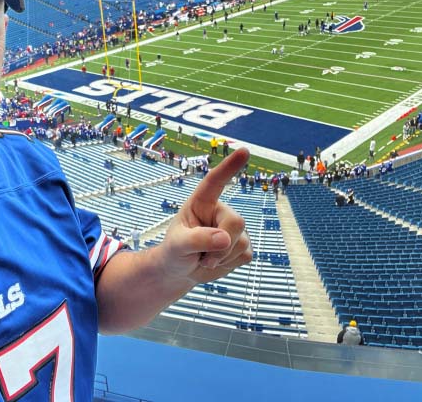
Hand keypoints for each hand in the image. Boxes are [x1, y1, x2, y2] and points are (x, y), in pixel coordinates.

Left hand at [158, 148, 252, 284]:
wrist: (180, 270)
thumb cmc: (174, 251)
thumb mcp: (177, 246)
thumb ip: (197, 240)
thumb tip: (224, 238)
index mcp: (201, 202)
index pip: (215, 181)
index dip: (229, 166)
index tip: (245, 150)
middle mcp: (220, 211)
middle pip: (236, 222)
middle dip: (222, 245)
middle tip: (202, 256)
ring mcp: (233, 228)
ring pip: (242, 242)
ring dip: (222, 258)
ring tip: (205, 258)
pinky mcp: (242, 245)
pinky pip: (246, 256)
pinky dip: (230, 265)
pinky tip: (217, 262)